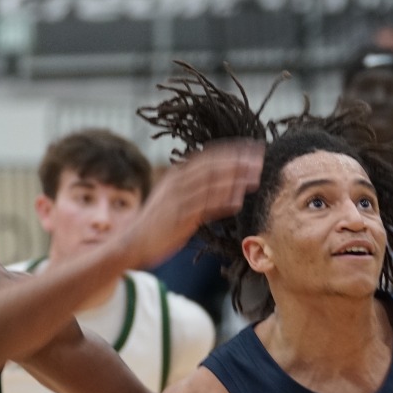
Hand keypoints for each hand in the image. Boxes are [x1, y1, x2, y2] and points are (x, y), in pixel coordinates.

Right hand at [120, 140, 263, 269]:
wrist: (132, 243)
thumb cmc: (158, 222)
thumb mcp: (175, 198)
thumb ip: (197, 188)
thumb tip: (227, 184)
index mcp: (177, 174)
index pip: (208, 156)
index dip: (232, 151)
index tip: (252, 149)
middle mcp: (177, 182)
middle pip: (212, 166)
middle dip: (237, 161)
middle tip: (260, 160)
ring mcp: (178, 199)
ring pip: (210, 184)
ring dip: (234, 179)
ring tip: (255, 177)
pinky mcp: (179, 218)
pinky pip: (204, 207)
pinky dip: (221, 202)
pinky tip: (237, 201)